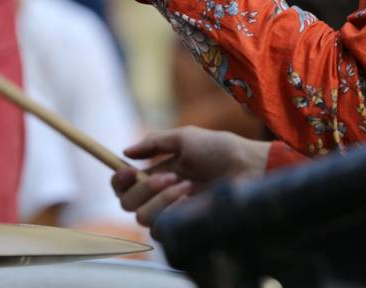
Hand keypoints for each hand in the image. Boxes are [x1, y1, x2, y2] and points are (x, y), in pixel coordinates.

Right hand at [111, 127, 270, 228]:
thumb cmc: (220, 149)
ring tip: (187, 184)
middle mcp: (159, 195)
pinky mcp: (181, 228)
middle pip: (125, 202)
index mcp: (158, 173)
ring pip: (139, 216)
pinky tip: (189, 197)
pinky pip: (158, 227)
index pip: (125, 184)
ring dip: (159, 197)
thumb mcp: (185, 137)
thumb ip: (154, 143)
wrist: (246, 167)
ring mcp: (170, 213)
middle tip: (168, 174)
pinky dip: (169, 209)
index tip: (128, 169)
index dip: (119, 179)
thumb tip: (125, 151)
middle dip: (142, 187)